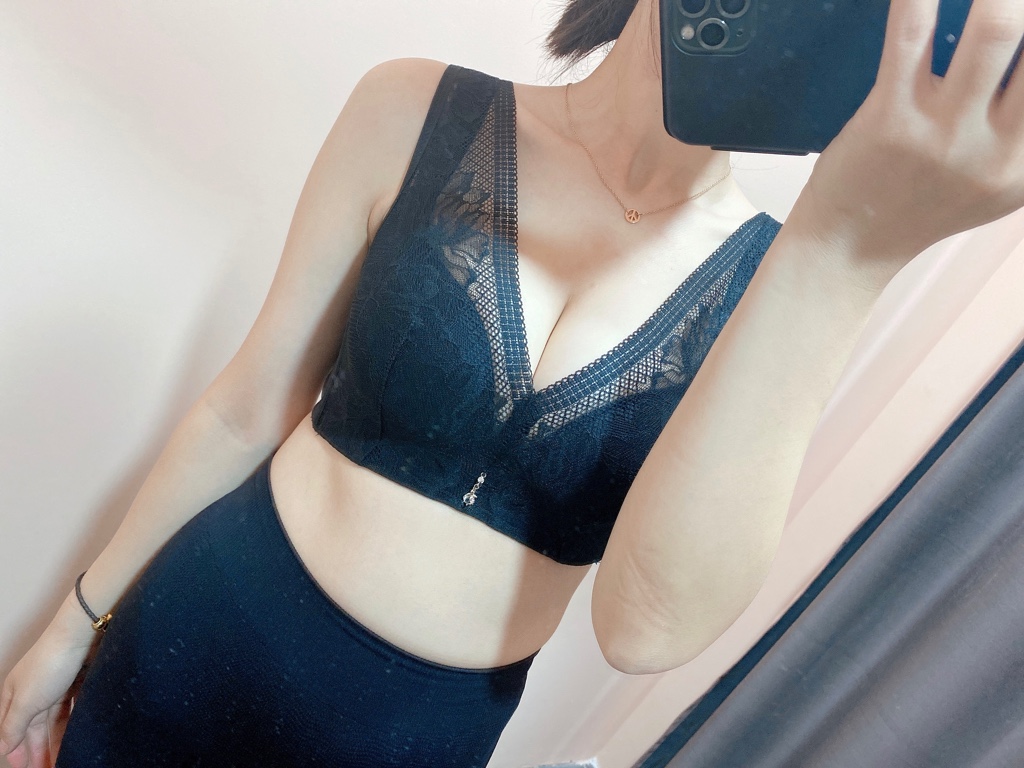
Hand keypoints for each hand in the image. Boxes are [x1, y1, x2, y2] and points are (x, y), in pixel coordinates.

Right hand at [0, 610, 98, 767]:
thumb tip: (1, 749)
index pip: (11, 731)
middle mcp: (33, 692)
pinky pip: (73, 710)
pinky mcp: (77, 682)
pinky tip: (77, 739)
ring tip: (63, 761)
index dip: (17, 752)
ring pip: (55, 722)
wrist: (84, 634)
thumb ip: (13, 727)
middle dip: (39, 751)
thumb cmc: (50, 664)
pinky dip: (73, 726)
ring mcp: (56, 687)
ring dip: (57, 742)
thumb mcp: (26, 701)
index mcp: (14, 696)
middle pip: (34, 729)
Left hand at [793, 0, 1023, 287]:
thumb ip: (1023, 130)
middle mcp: (1000, 148)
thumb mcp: (996, 181)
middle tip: (1007, 5)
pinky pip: (912, 33)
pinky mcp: (890, 117)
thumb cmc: (918, 203)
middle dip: (1020, 11)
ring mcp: (945, 132)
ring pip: (997, 29)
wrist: (848, 248)